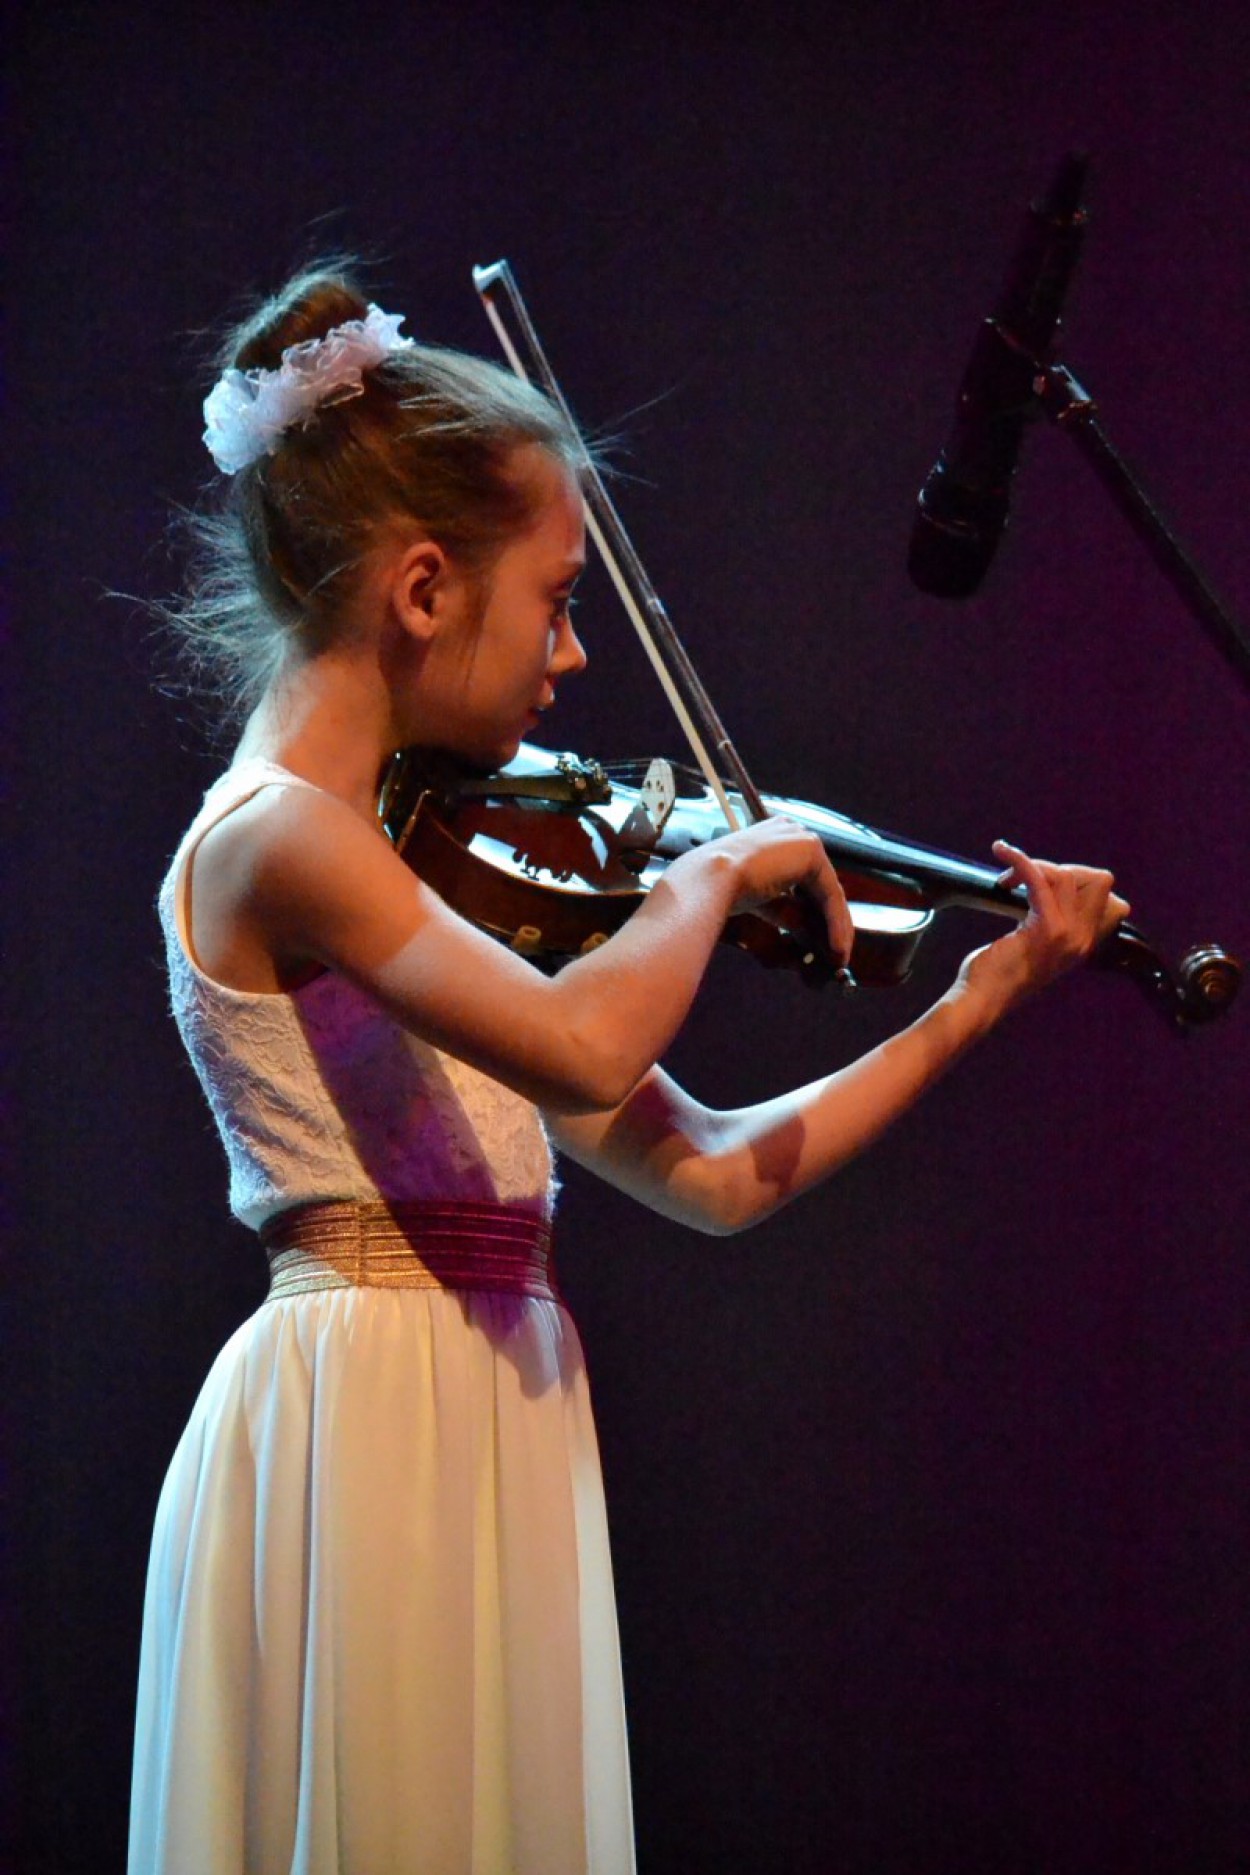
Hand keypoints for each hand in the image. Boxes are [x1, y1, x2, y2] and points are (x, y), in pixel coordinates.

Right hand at [714, 814, 854, 965]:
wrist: (710, 881)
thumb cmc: (721, 889)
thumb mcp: (763, 900)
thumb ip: (786, 908)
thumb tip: (808, 930)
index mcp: (775, 838)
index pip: (806, 879)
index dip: (815, 912)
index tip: (821, 939)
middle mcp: (791, 832)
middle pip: (821, 884)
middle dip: (831, 922)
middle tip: (836, 952)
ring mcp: (801, 838)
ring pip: (828, 890)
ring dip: (837, 927)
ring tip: (838, 956)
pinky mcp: (811, 851)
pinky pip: (830, 893)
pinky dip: (836, 923)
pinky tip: (836, 947)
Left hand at [956, 839, 1130, 1014]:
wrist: (982, 1001)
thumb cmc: (997, 975)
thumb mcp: (1035, 948)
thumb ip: (1051, 925)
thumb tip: (1046, 891)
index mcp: (1083, 943)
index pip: (1113, 900)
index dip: (1083, 881)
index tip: (1048, 883)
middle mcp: (1083, 939)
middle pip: (1098, 880)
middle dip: (1060, 868)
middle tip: (1024, 879)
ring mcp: (1068, 934)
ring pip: (1068, 875)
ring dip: (1035, 865)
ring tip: (1007, 878)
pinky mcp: (1046, 928)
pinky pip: (1039, 878)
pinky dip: (1020, 859)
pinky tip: (1002, 851)